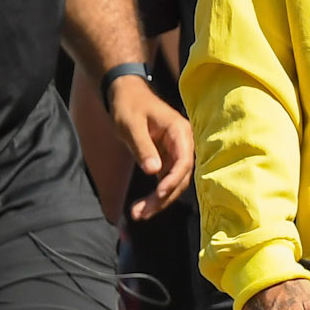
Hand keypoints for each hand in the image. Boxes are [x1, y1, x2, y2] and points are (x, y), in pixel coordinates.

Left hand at [108, 80, 194, 218]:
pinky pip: (165, 182)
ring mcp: (176, 153)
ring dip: (159, 201)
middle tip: (142, 213)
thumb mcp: (132, 125)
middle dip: (163, 198)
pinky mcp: (167, 160)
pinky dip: (155, 196)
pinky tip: (142, 207)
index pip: (184, 161)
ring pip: (174, 183)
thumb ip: (143, 147)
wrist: (125, 95)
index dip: (173, 180)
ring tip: (138, 214)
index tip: (158, 194)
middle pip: (180, 177)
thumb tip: (154, 171)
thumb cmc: (129, 105)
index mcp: (180, 132)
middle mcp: (183, 144)